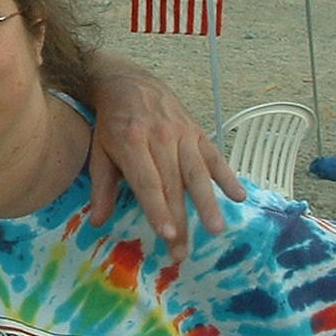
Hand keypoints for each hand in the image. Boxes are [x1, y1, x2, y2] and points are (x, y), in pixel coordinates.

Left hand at [88, 60, 244, 258]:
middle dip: (180, 221)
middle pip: (173, 185)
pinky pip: (214, 156)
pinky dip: (227, 176)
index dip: (158, 209)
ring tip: (216, 229)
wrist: (128, 82)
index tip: (167, 234)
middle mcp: (159, 138)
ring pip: (197, 173)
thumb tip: (97, 223)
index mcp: (131, 143)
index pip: (148, 182)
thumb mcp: (98, 151)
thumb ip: (101, 187)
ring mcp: (182, 133)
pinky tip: (238, 196)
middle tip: (182, 253)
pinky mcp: (197, 131)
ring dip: (207, 203)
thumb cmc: (111, 123)